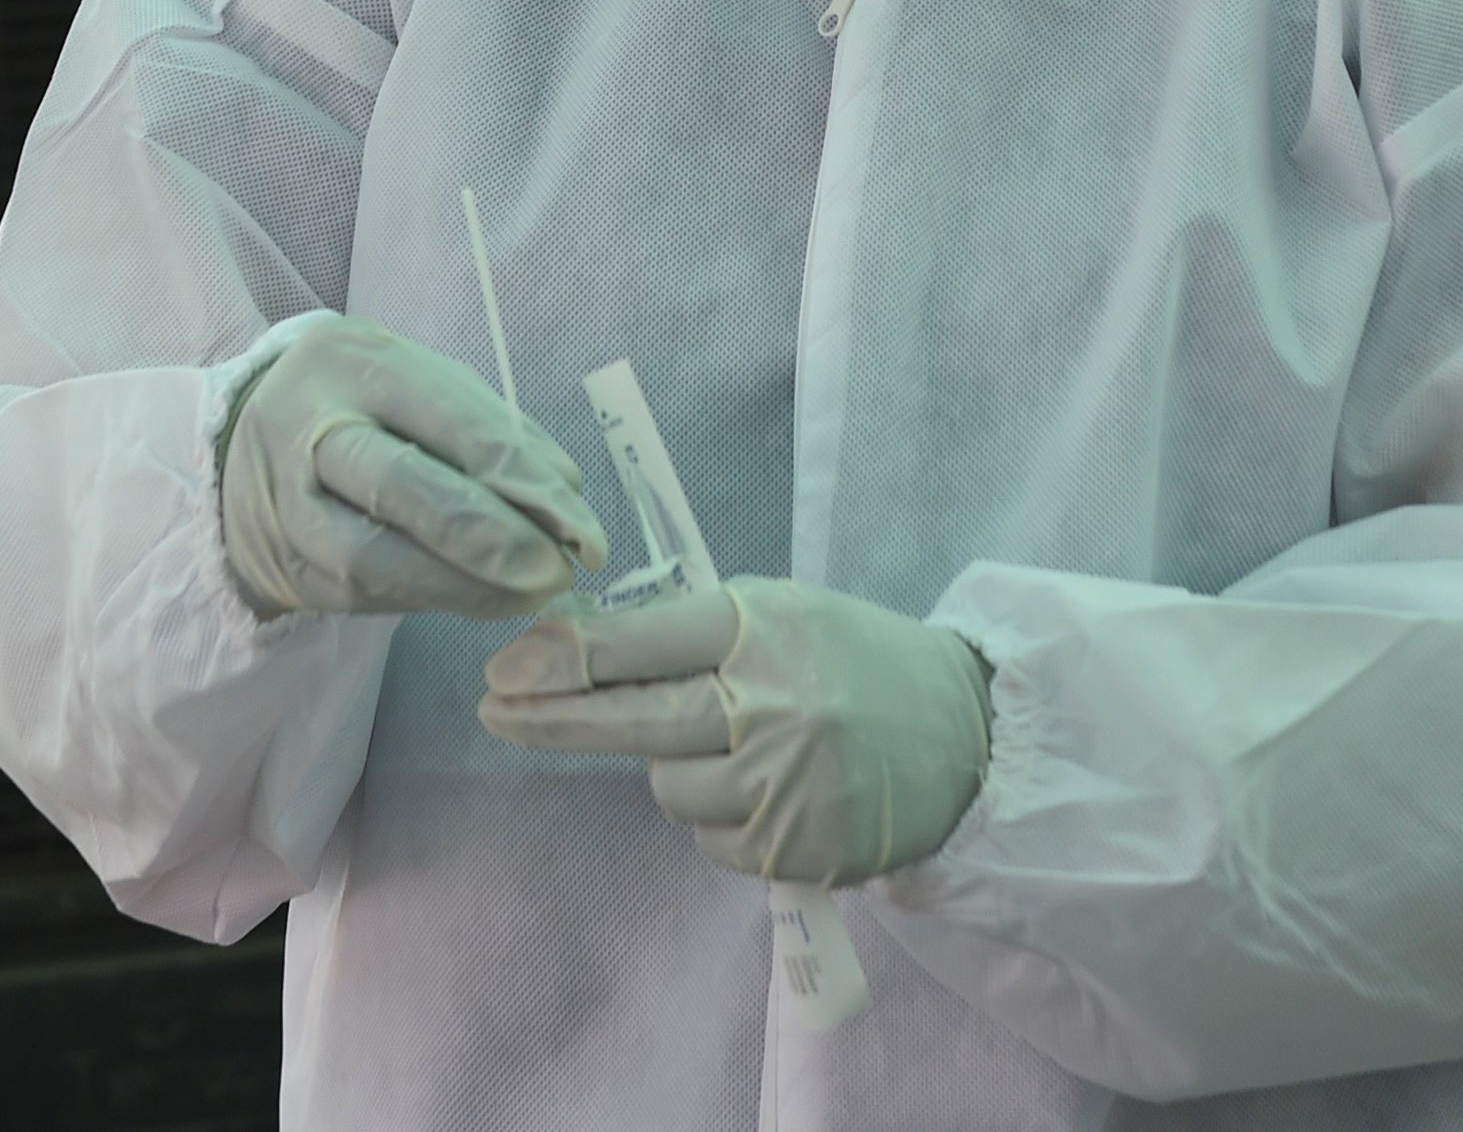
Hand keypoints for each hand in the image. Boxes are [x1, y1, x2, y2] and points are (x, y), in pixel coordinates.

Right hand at [216, 316, 607, 619]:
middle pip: (404, 488)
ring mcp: (289, 505)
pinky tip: (489, 600)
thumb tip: (565, 492)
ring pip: (377, 557)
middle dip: (493, 538)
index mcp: (355, 364)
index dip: (524, 480)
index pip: (451, 422)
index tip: (583, 528)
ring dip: (468, 586)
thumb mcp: (418, 385)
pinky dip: (438, 600)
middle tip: (557, 571)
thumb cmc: (359, 405)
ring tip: (532, 592)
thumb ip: (490, 428)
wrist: (242, 449)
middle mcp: (310, 430)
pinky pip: (368, 593)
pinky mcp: (291, 566)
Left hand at [476, 576, 991, 884]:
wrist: (968, 737)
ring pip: (667, 786)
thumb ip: (698, 631)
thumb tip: (580, 651)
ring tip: (744, 744)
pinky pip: (708, 836)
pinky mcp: (790, 847)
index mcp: (766, 629)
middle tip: (494, 708)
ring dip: (678, 767)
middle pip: (630, 717)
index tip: (507, 665)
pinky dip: (720, 815)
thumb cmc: (860, 663)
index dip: (563, 656)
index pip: (640, 641)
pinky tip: (770, 788)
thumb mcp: (788, 615)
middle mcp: (770, 704)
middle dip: (551, 714)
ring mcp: (780, 783)